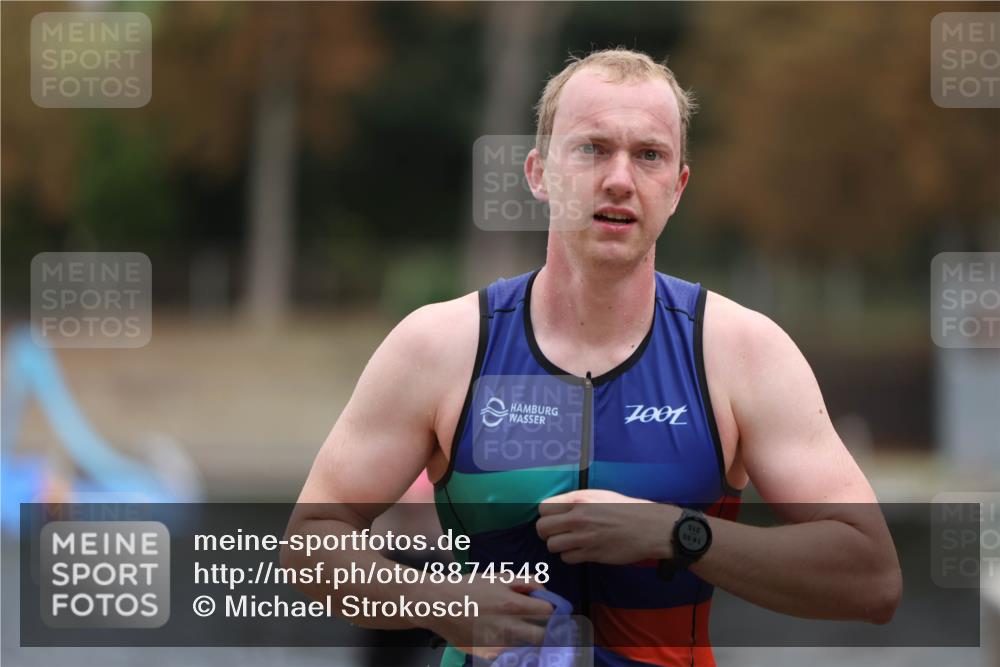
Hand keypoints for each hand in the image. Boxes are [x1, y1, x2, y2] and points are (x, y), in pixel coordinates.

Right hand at [417, 578, 553, 660]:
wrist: (437, 604)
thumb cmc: (467, 587)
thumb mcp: (496, 577)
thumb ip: (523, 581)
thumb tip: (543, 589)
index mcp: (512, 604)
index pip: (548, 611)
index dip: (552, 610)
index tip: (550, 611)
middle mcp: (507, 626)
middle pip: (542, 636)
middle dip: (546, 631)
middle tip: (542, 627)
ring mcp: (497, 643)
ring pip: (526, 649)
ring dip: (528, 642)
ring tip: (523, 635)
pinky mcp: (485, 654)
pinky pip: (507, 657)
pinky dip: (511, 652)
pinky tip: (508, 644)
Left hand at [537, 489, 680, 564]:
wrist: (649, 527)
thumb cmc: (627, 509)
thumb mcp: (600, 495)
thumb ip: (577, 501)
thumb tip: (559, 509)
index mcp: (579, 500)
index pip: (544, 508)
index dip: (547, 515)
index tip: (555, 518)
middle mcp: (578, 518)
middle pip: (542, 528)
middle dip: (547, 532)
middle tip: (558, 533)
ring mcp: (584, 538)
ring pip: (552, 545)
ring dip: (558, 546)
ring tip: (570, 543)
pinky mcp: (591, 554)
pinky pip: (567, 558)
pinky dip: (571, 556)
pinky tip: (581, 551)